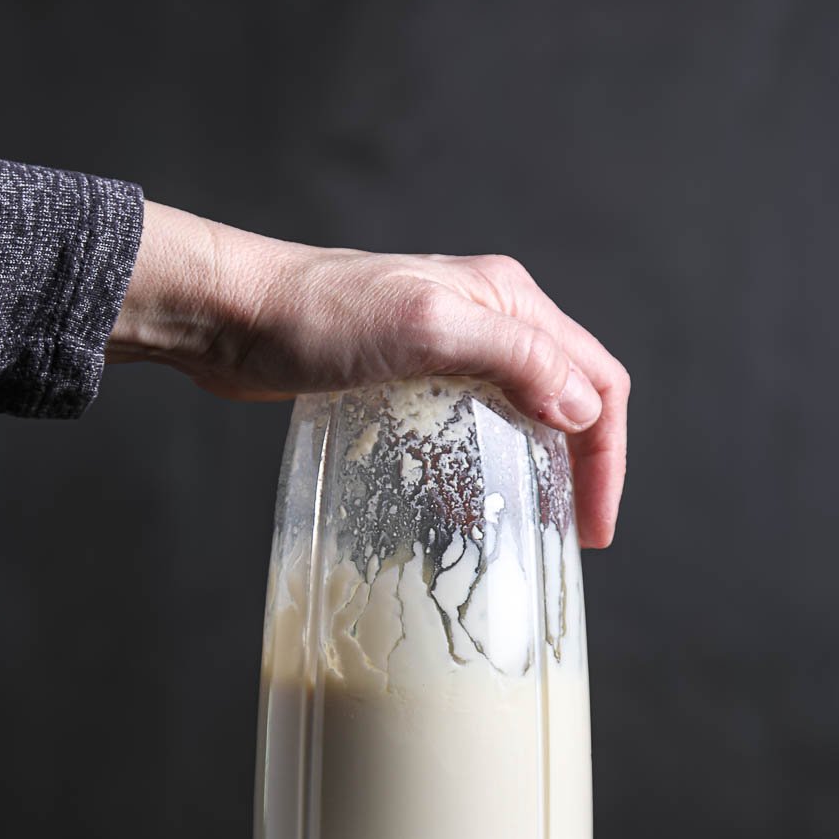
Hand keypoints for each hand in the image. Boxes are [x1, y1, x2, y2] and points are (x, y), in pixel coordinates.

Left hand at [106, 201, 629, 546]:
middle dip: (580, 469)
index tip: (593, 527)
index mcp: (509, 299)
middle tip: (571, 539)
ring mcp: (452, 346)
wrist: (232, 314)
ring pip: (523, 414)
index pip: (596, 379)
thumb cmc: (318, 317)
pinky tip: (463, 507)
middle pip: (568, 398)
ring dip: (535, 469)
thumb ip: (513, 359)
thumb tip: (580, 408)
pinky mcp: (411, 375)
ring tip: (527, 530)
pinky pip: (471, 425)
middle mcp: (491, 317)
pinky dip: (482, 467)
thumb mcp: (427, 332)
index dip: (606, 456)